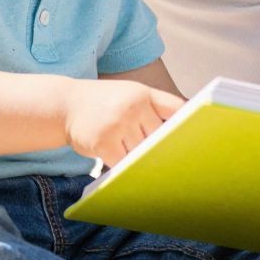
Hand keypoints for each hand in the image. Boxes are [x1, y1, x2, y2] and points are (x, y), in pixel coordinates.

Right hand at [62, 80, 184, 166]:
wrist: (65, 104)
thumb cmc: (103, 103)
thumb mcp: (129, 95)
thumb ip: (153, 108)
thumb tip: (179, 138)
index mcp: (143, 93)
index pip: (176, 109)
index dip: (188, 125)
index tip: (195, 140)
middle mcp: (132, 106)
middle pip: (158, 138)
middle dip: (155, 148)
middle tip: (157, 157)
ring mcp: (117, 123)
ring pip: (140, 153)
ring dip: (135, 158)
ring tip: (126, 152)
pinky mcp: (103, 141)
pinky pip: (122, 162)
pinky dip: (121, 166)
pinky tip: (115, 160)